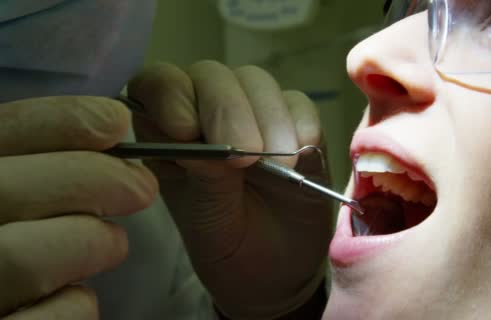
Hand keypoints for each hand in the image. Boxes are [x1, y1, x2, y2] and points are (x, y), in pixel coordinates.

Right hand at [0, 97, 157, 317]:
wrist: (10, 304)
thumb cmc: (19, 238)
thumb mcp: (19, 187)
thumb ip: (45, 158)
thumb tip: (111, 123)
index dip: (60, 120)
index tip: (116, 121)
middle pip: (7, 189)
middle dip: (93, 178)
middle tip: (142, 188)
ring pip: (23, 257)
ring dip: (90, 243)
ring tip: (113, 243)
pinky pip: (49, 318)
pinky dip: (75, 304)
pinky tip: (74, 293)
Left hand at [129, 61, 332, 318]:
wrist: (277, 270)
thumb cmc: (228, 246)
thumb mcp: (206, 219)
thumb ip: (204, 175)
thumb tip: (212, 142)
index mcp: (168, 134)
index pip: (156, 84)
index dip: (169, 94)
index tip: (186, 131)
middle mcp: (207, 113)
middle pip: (211, 75)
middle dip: (227, 109)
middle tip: (246, 156)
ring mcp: (254, 114)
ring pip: (256, 81)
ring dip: (269, 118)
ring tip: (279, 165)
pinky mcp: (295, 124)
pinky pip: (299, 103)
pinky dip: (301, 124)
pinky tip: (300, 157)